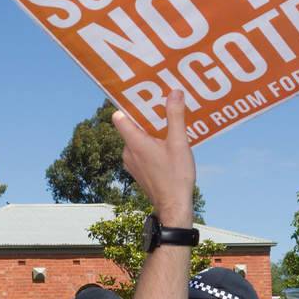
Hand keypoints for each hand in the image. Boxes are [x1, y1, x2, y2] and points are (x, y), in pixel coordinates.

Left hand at [111, 88, 195, 226]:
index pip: (119, 116)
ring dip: (150, 131)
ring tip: (168, 124)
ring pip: (137, 139)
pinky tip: (168, 143)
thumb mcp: (179, 143)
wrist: (174, 207)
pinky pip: (140, 151)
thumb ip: (175, 116)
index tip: (142, 96)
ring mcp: (131, 163)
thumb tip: (174, 92)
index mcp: (134, 142)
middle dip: (145, 116)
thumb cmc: (175, 177)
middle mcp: (128, 152)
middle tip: (162, 105)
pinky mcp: (138, 171)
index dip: (128, 105)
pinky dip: (151, 144)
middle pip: (130, 126)